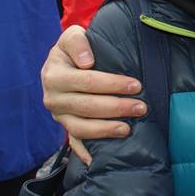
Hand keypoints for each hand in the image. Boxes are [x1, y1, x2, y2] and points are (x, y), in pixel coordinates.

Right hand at [40, 25, 145, 163]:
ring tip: (129, 128)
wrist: (63, 63)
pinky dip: (84, 152)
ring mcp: (58, 116)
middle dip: (117, 107)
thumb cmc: (74, 49)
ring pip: (80, 127)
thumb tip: (87, 61)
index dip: (112, 84)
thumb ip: (77, 42)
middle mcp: (52, 98)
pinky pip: (74, 142)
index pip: (87, 81)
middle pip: (87, 106)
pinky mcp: (64, 126)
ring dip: (106, 129)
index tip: (136, 85)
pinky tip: (97, 159)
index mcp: (54, 75)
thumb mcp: (71, 36)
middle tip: (142, 107)